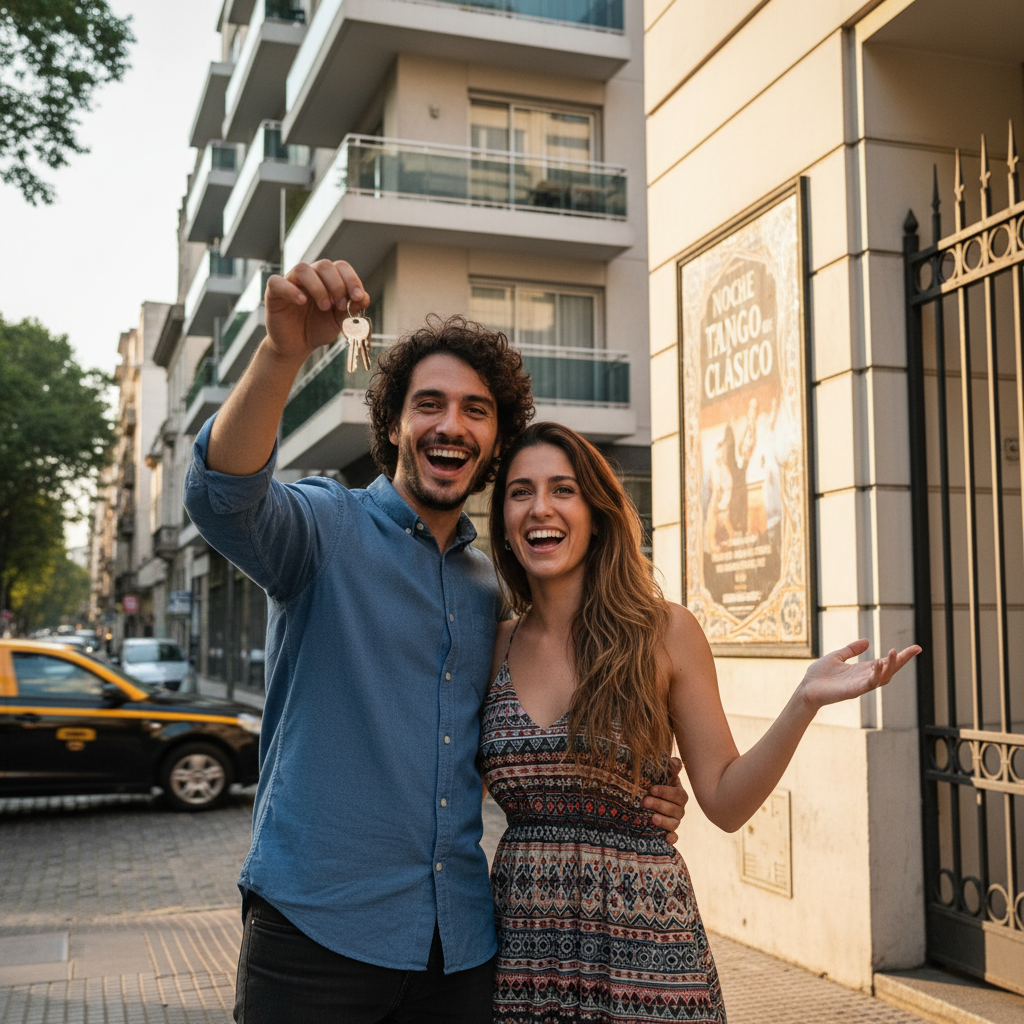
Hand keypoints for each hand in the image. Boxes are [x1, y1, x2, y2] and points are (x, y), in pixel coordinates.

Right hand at [264, 259, 368, 362]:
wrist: (296, 346)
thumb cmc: (317, 329)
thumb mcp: (339, 321)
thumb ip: (352, 309)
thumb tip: (365, 297)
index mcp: (327, 279)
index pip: (341, 267)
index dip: (351, 279)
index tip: (358, 297)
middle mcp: (310, 276)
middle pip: (324, 265)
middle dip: (337, 285)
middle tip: (341, 306)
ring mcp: (291, 282)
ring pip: (303, 269)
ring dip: (318, 287)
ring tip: (325, 307)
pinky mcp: (274, 293)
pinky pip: (277, 282)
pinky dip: (291, 290)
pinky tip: (302, 302)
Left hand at [644, 756, 687, 844]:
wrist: (646, 797)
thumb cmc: (655, 783)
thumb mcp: (662, 774)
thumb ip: (669, 767)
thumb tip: (674, 761)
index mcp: (678, 794)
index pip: (679, 795)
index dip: (667, 792)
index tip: (652, 789)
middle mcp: (679, 809)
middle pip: (676, 810)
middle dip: (660, 805)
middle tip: (645, 801)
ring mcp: (674, 821)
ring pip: (674, 823)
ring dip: (664, 821)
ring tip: (652, 818)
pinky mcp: (667, 832)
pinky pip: (673, 837)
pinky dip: (671, 839)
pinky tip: (666, 839)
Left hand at [798, 639, 921, 710]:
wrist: (806, 688)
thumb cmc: (819, 675)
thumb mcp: (837, 656)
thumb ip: (851, 649)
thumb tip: (867, 641)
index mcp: (862, 670)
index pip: (885, 662)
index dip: (900, 656)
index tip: (916, 648)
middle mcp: (864, 678)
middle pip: (889, 670)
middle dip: (901, 660)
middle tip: (913, 650)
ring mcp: (860, 685)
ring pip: (882, 678)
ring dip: (890, 666)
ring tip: (894, 653)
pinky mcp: (853, 691)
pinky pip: (869, 684)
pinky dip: (876, 675)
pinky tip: (878, 663)